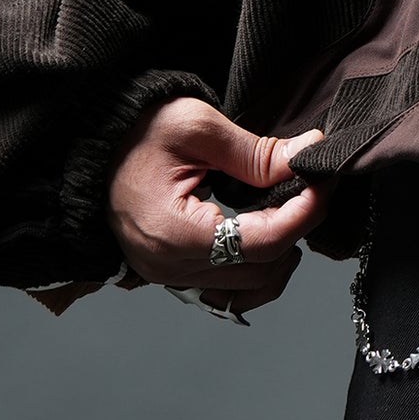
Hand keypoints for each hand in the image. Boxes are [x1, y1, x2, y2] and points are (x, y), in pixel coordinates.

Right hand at [109, 97, 326, 313]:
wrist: (95, 145)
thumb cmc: (138, 132)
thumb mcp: (197, 128)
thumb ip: (256, 152)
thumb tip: (307, 156)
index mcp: (174, 233)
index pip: (262, 241)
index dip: (304, 212)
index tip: (323, 180)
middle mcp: (170, 266)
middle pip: (262, 268)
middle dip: (298, 227)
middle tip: (312, 186)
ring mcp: (169, 276)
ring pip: (251, 289)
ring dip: (281, 252)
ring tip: (290, 209)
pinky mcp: (173, 274)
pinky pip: (229, 291)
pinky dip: (258, 268)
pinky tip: (266, 234)